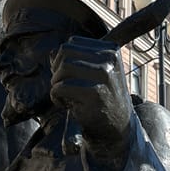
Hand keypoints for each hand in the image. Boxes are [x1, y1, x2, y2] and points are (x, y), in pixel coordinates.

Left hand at [50, 36, 133, 169]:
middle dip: (57, 70)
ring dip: (56, 83)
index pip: (72, 43)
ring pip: (63, 68)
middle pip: (65, 53)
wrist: (119, 127)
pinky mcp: (95, 93)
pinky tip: (65, 105)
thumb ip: (75, 61)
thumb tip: (51, 54)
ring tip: (63, 96)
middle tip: (61, 86)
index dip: (61, 59)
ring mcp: (104, 75)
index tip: (66, 76)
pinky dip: (56, 97)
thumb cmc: (102, 99)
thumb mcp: (94, 75)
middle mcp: (109, 59)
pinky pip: (61, 88)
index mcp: (110, 50)